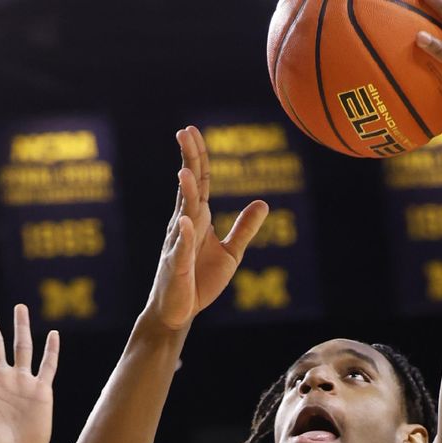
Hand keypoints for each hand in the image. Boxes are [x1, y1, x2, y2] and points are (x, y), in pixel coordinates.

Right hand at [145, 125, 268, 330]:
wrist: (179, 311)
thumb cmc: (199, 281)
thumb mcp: (230, 253)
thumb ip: (244, 228)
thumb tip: (263, 202)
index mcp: (197, 219)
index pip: (200, 182)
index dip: (198, 157)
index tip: (192, 131)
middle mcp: (184, 225)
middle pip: (189, 188)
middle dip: (188, 161)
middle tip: (184, 132)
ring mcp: (179, 245)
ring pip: (183, 214)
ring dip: (186, 193)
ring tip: (185, 172)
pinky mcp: (178, 267)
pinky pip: (182, 250)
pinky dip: (185, 236)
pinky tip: (186, 222)